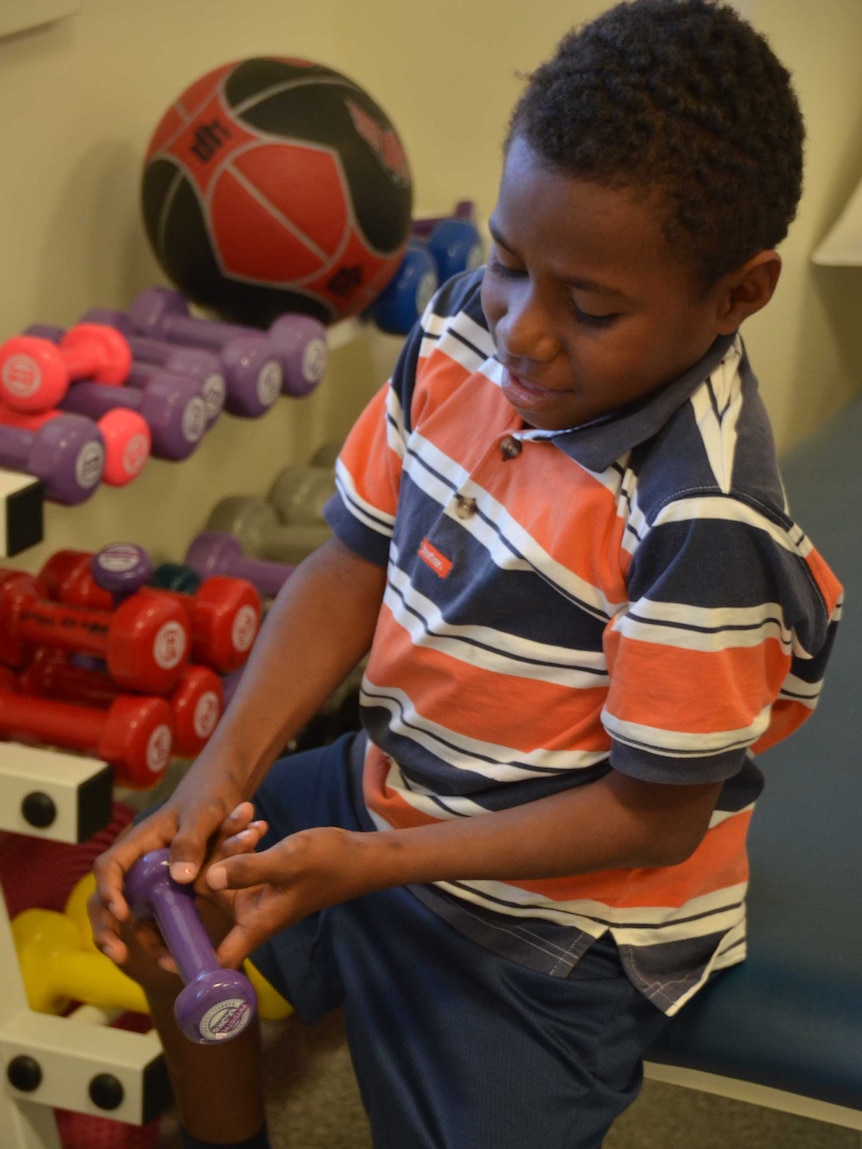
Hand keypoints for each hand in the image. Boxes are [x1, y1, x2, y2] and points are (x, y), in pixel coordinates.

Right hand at [90, 797, 264, 967]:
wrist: (224, 792)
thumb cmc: (209, 796)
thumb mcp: (204, 812)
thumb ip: (192, 840)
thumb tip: (180, 877)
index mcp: (141, 841)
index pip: (110, 866)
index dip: (109, 890)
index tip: (121, 913)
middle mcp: (141, 863)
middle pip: (109, 897)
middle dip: (107, 926)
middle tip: (118, 953)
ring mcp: (153, 879)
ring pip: (133, 914)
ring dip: (139, 940)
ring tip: (162, 964)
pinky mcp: (169, 891)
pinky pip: (159, 918)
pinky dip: (164, 938)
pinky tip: (176, 958)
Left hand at [204, 826, 373, 968]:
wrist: (359, 857)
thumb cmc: (328, 864)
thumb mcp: (288, 861)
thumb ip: (248, 869)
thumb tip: (208, 879)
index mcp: (255, 922)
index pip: (217, 960)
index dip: (188, 965)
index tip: (158, 957)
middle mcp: (250, 913)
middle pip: (206, 904)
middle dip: (203, 873)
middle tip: (208, 848)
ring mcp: (254, 895)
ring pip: (219, 877)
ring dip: (225, 850)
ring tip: (246, 823)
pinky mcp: (260, 878)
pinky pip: (234, 865)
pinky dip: (238, 846)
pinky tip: (253, 823)